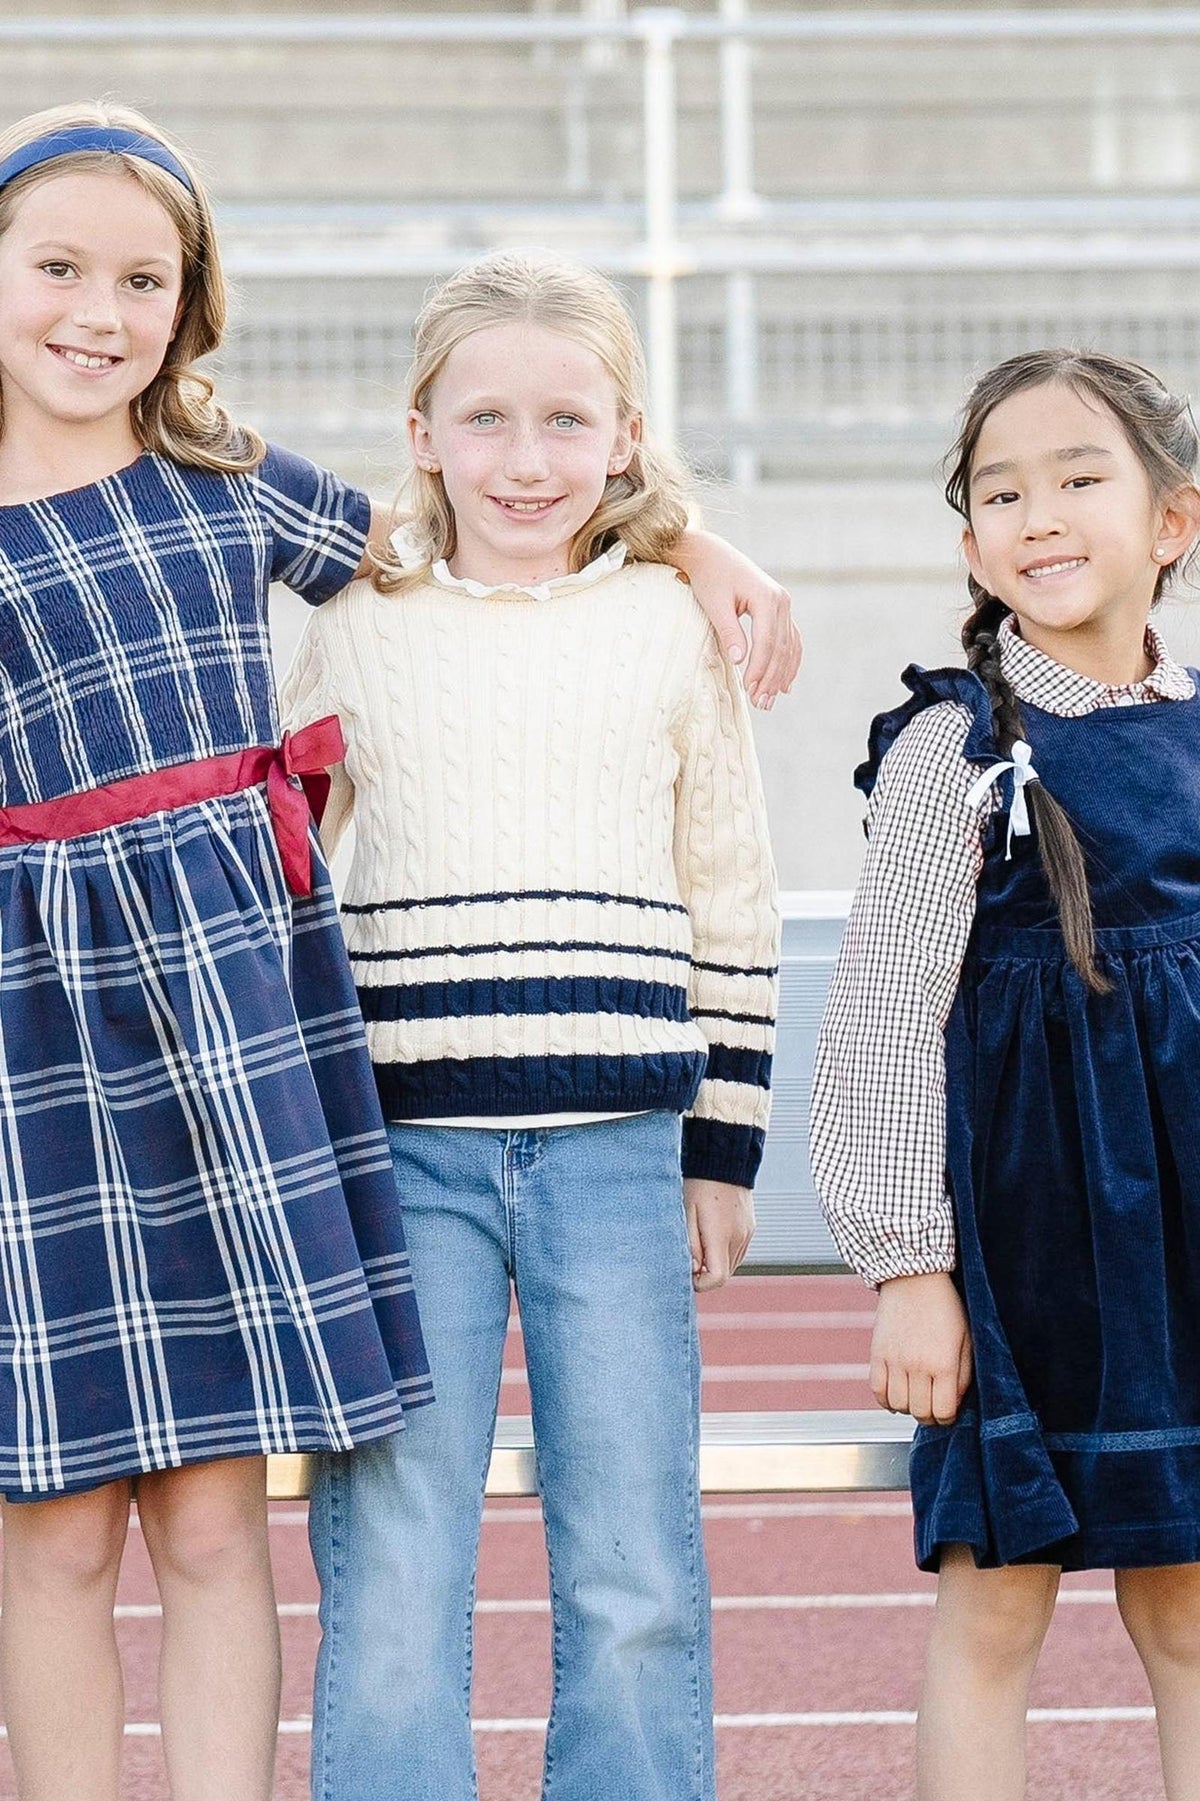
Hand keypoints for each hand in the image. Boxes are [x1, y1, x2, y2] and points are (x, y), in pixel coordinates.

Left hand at [666, 529, 801, 706]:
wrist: (712, 554)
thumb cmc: (709, 577)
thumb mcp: (714, 604)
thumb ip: (728, 631)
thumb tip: (739, 660)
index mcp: (766, 597)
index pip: (767, 641)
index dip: (760, 668)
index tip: (750, 690)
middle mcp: (781, 601)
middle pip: (781, 647)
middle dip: (771, 678)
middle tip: (760, 704)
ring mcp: (784, 605)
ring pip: (789, 647)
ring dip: (780, 675)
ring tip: (769, 701)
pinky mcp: (781, 610)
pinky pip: (790, 640)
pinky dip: (789, 663)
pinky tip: (785, 685)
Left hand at [684, 1178, 754, 1291]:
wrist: (724, 1161)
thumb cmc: (700, 1185)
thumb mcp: (687, 1213)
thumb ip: (690, 1245)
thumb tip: (693, 1270)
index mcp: (721, 1235)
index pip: (717, 1278)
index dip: (701, 1284)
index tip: (688, 1273)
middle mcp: (738, 1238)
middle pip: (725, 1275)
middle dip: (706, 1274)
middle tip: (690, 1258)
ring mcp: (747, 1233)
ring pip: (731, 1264)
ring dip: (716, 1263)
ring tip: (700, 1243)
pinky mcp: (750, 1228)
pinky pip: (737, 1251)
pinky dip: (724, 1253)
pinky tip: (711, 1235)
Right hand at [869, 1272, 972, 1425]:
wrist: (914, 1278)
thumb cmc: (945, 1307)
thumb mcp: (966, 1339)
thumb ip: (963, 1375)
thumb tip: (954, 1403)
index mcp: (944, 1363)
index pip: (943, 1411)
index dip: (948, 1417)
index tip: (948, 1410)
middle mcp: (918, 1365)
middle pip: (920, 1412)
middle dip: (929, 1415)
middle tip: (932, 1406)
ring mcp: (895, 1360)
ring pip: (898, 1405)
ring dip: (908, 1407)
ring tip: (915, 1396)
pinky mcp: (877, 1354)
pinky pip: (877, 1390)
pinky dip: (886, 1399)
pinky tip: (896, 1392)